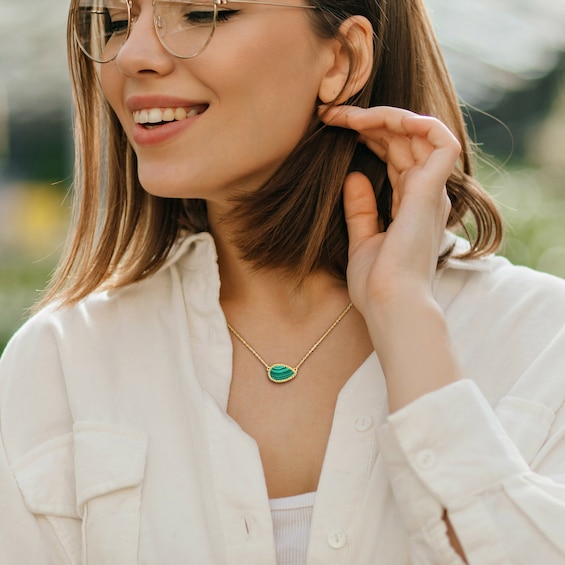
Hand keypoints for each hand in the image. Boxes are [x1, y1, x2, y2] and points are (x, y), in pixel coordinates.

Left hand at [320, 105, 464, 411]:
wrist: (388, 306)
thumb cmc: (377, 285)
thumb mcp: (362, 239)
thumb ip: (361, 209)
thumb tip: (354, 175)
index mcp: (411, 205)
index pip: (396, 156)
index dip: (369, 136)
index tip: (334, 129)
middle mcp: (426, 194)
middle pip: (404, 141)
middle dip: (368, 122)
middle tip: (331, 115)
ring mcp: (431, 191)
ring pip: (419, 133)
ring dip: (383, 117)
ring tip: (345, 115)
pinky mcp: (431, 190)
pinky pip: (438, 139)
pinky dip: (413, 121)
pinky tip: (375, 118)